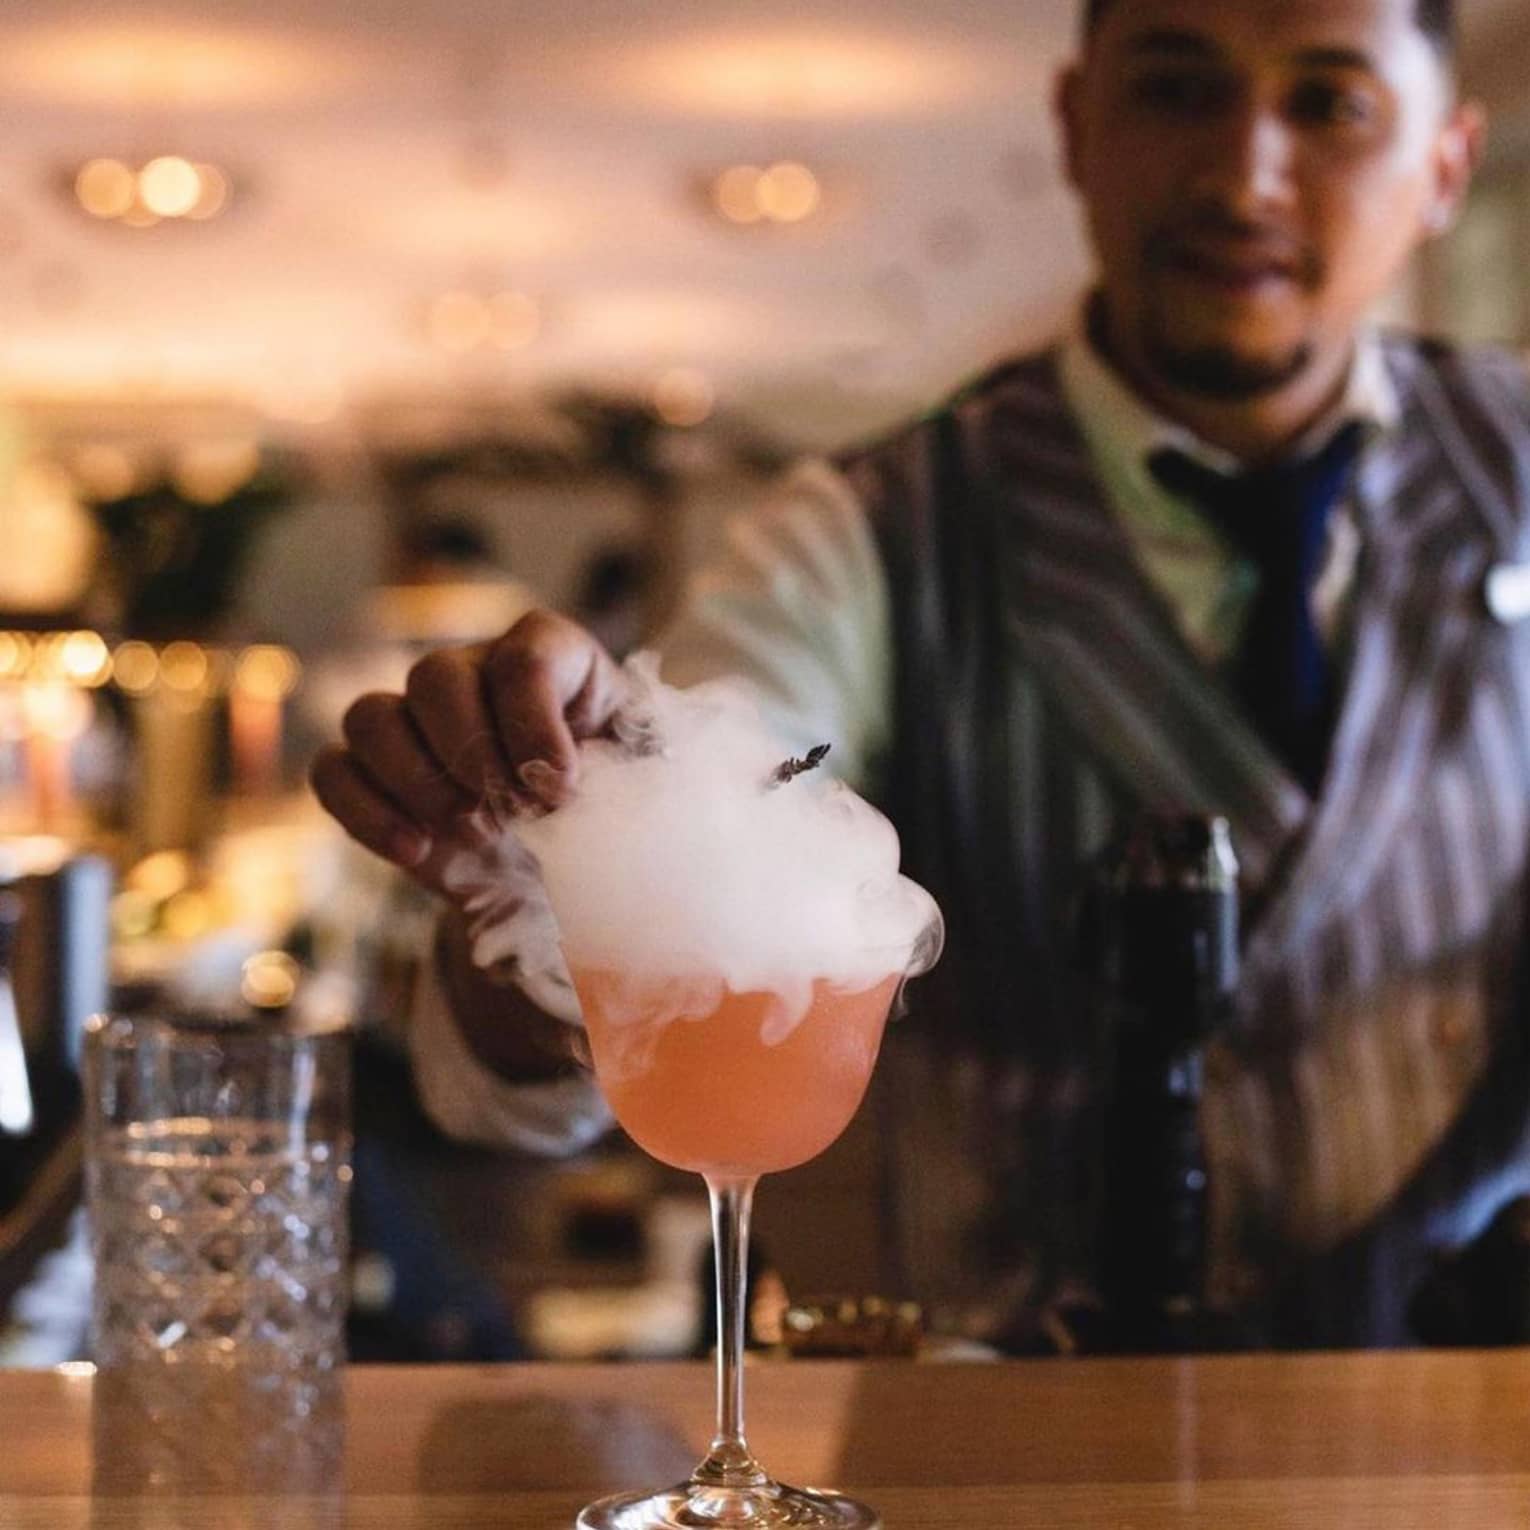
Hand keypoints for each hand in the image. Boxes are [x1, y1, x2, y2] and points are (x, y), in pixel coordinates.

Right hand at [311, 609, 626, 894]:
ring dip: (417, 781)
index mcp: (552, 658)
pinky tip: (421, 852)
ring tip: (473, 831)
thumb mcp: (642, 787)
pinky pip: (333, 772)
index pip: (524, 655)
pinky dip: (368, 814)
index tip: (562, 791)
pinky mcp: (374, 776)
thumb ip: (630, 776)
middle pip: (436, 675)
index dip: (535, 724)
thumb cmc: (612, 814)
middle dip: (471, 752)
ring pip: (371, 715)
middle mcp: (475, 674)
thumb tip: (568, 788)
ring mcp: (415, 721)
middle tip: (514, 813)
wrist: (568, 869)